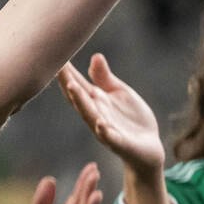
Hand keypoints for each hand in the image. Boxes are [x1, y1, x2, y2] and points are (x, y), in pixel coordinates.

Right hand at [58, 55, 165, 175]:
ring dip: (80, 102)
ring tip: (72, 87)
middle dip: (68, 83)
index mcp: (95, 101)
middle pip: (79, 98)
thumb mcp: (119, 93)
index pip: (77, 84)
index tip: (56, 55)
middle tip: (57, 67)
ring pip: (90, 115)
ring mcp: (106, 129)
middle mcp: (95, 114)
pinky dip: (104, 131)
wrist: (148, 148)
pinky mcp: (120, 143)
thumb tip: (95, 56)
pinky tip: (100, 123)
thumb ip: (104, 78)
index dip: (67, 71)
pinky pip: (110, 137)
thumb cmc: (130, 120)